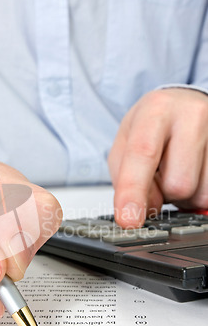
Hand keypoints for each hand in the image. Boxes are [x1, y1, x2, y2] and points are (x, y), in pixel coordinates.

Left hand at [108, 88, 207, 227]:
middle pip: (178, 184)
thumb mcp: (126, 142)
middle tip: (161, 174)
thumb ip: (125, 178)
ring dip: (184, 195)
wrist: (186, 104)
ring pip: (200, 194)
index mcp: (157, 110)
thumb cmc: (154, 124)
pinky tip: (194, 173)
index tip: (128, 221)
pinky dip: (199, 193)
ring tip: (179, 170)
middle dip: (164, 192)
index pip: (143, 154)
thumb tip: (147, 210)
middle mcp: (193, 116)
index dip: (133, 192)